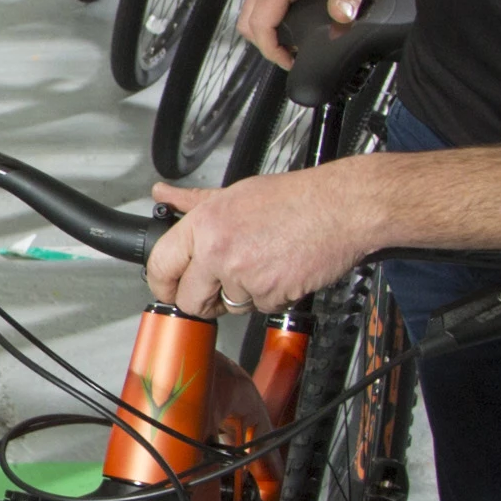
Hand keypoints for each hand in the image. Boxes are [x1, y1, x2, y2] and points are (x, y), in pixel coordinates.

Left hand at [145, 161, 371, 321]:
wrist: (340, 208)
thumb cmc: (294, 198)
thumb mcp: (235, 192)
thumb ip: (194, 201)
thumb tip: (164, 195)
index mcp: (204, 224)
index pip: (160, 266)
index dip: (163, 285)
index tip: (170, 290)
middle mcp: (218, 250)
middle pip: (190, 300)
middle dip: (203, 301)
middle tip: (219, 288)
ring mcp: (243, 275)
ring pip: (230, 306)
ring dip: (244, 295)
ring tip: (264, 264)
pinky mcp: (269, 295)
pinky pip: (260, 308)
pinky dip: (271, 297)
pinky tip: (281, 271)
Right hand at [238, 0, 386, 68]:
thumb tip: (342, 17)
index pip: (261, 20)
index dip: (271, 47)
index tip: (289, 59)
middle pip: (248, 21)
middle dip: (266, 44)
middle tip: (290, 56)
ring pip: (248, 14)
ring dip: (264, 34)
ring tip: (288, 45)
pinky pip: (256, 4)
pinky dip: (266, 21)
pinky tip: (286, 28)